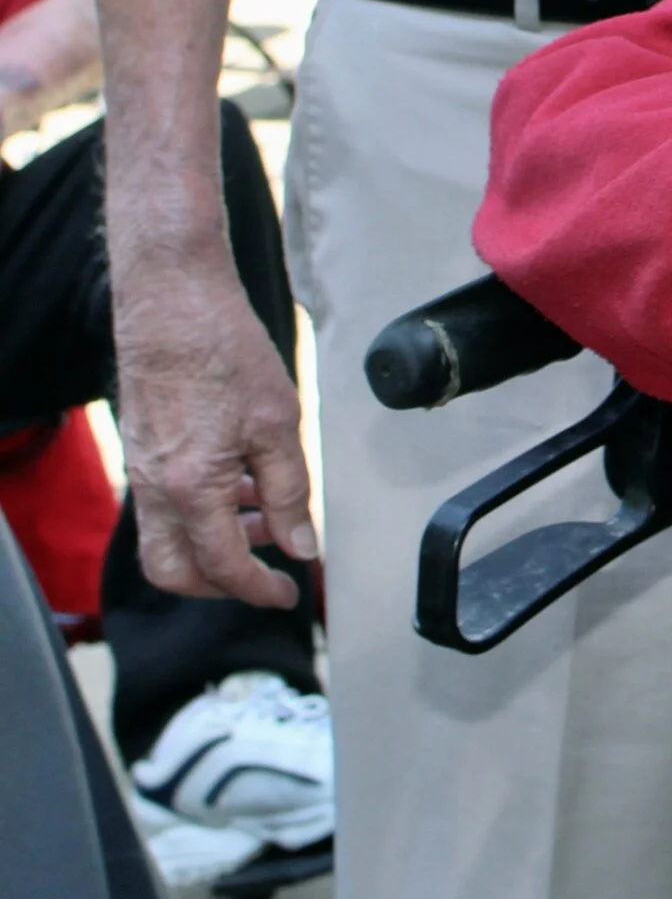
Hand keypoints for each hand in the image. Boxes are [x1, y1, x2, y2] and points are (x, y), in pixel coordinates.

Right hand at [113, 236, 314, 608]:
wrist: (173, 303)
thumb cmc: (225, 353)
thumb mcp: (278, 425)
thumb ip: (289, 493)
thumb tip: (301, 547)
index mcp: (191, 489)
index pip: (223, 566)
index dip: (259, 589)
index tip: (289, 595)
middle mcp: (156, 489)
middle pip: (175, 570)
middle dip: (220, 585)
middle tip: (267, 573)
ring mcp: (142, 470)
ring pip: (167, 539)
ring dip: (214, 544)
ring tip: (266, 520)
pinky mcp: (142, 450)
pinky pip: (164, 504)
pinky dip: (201, 511)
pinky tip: (242, 484)